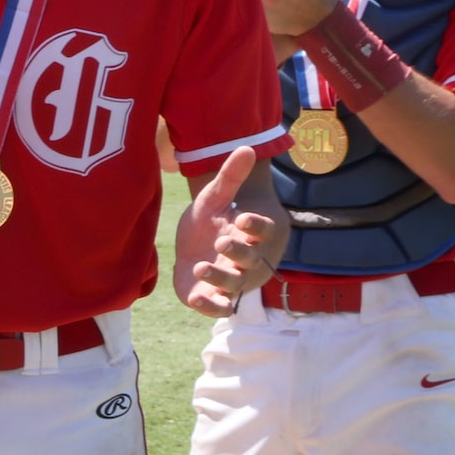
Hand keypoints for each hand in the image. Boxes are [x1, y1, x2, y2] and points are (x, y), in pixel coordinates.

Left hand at [173, 149, 279, 318]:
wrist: (191, 248)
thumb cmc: (208, 223)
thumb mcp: (214, 198)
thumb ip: (230, 177)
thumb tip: (247, 147)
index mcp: (248, 234)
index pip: (263, 231)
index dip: (257, 226)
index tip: (243, 218)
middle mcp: (244, 259)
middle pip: (251, 260)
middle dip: (239, 253)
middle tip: (222, 242)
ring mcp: (229, 279)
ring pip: (235, 285)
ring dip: (221, 279)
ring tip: (202, 267)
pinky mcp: (211, 296)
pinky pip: (219, 307)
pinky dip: (212, 307)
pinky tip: (197, 299)